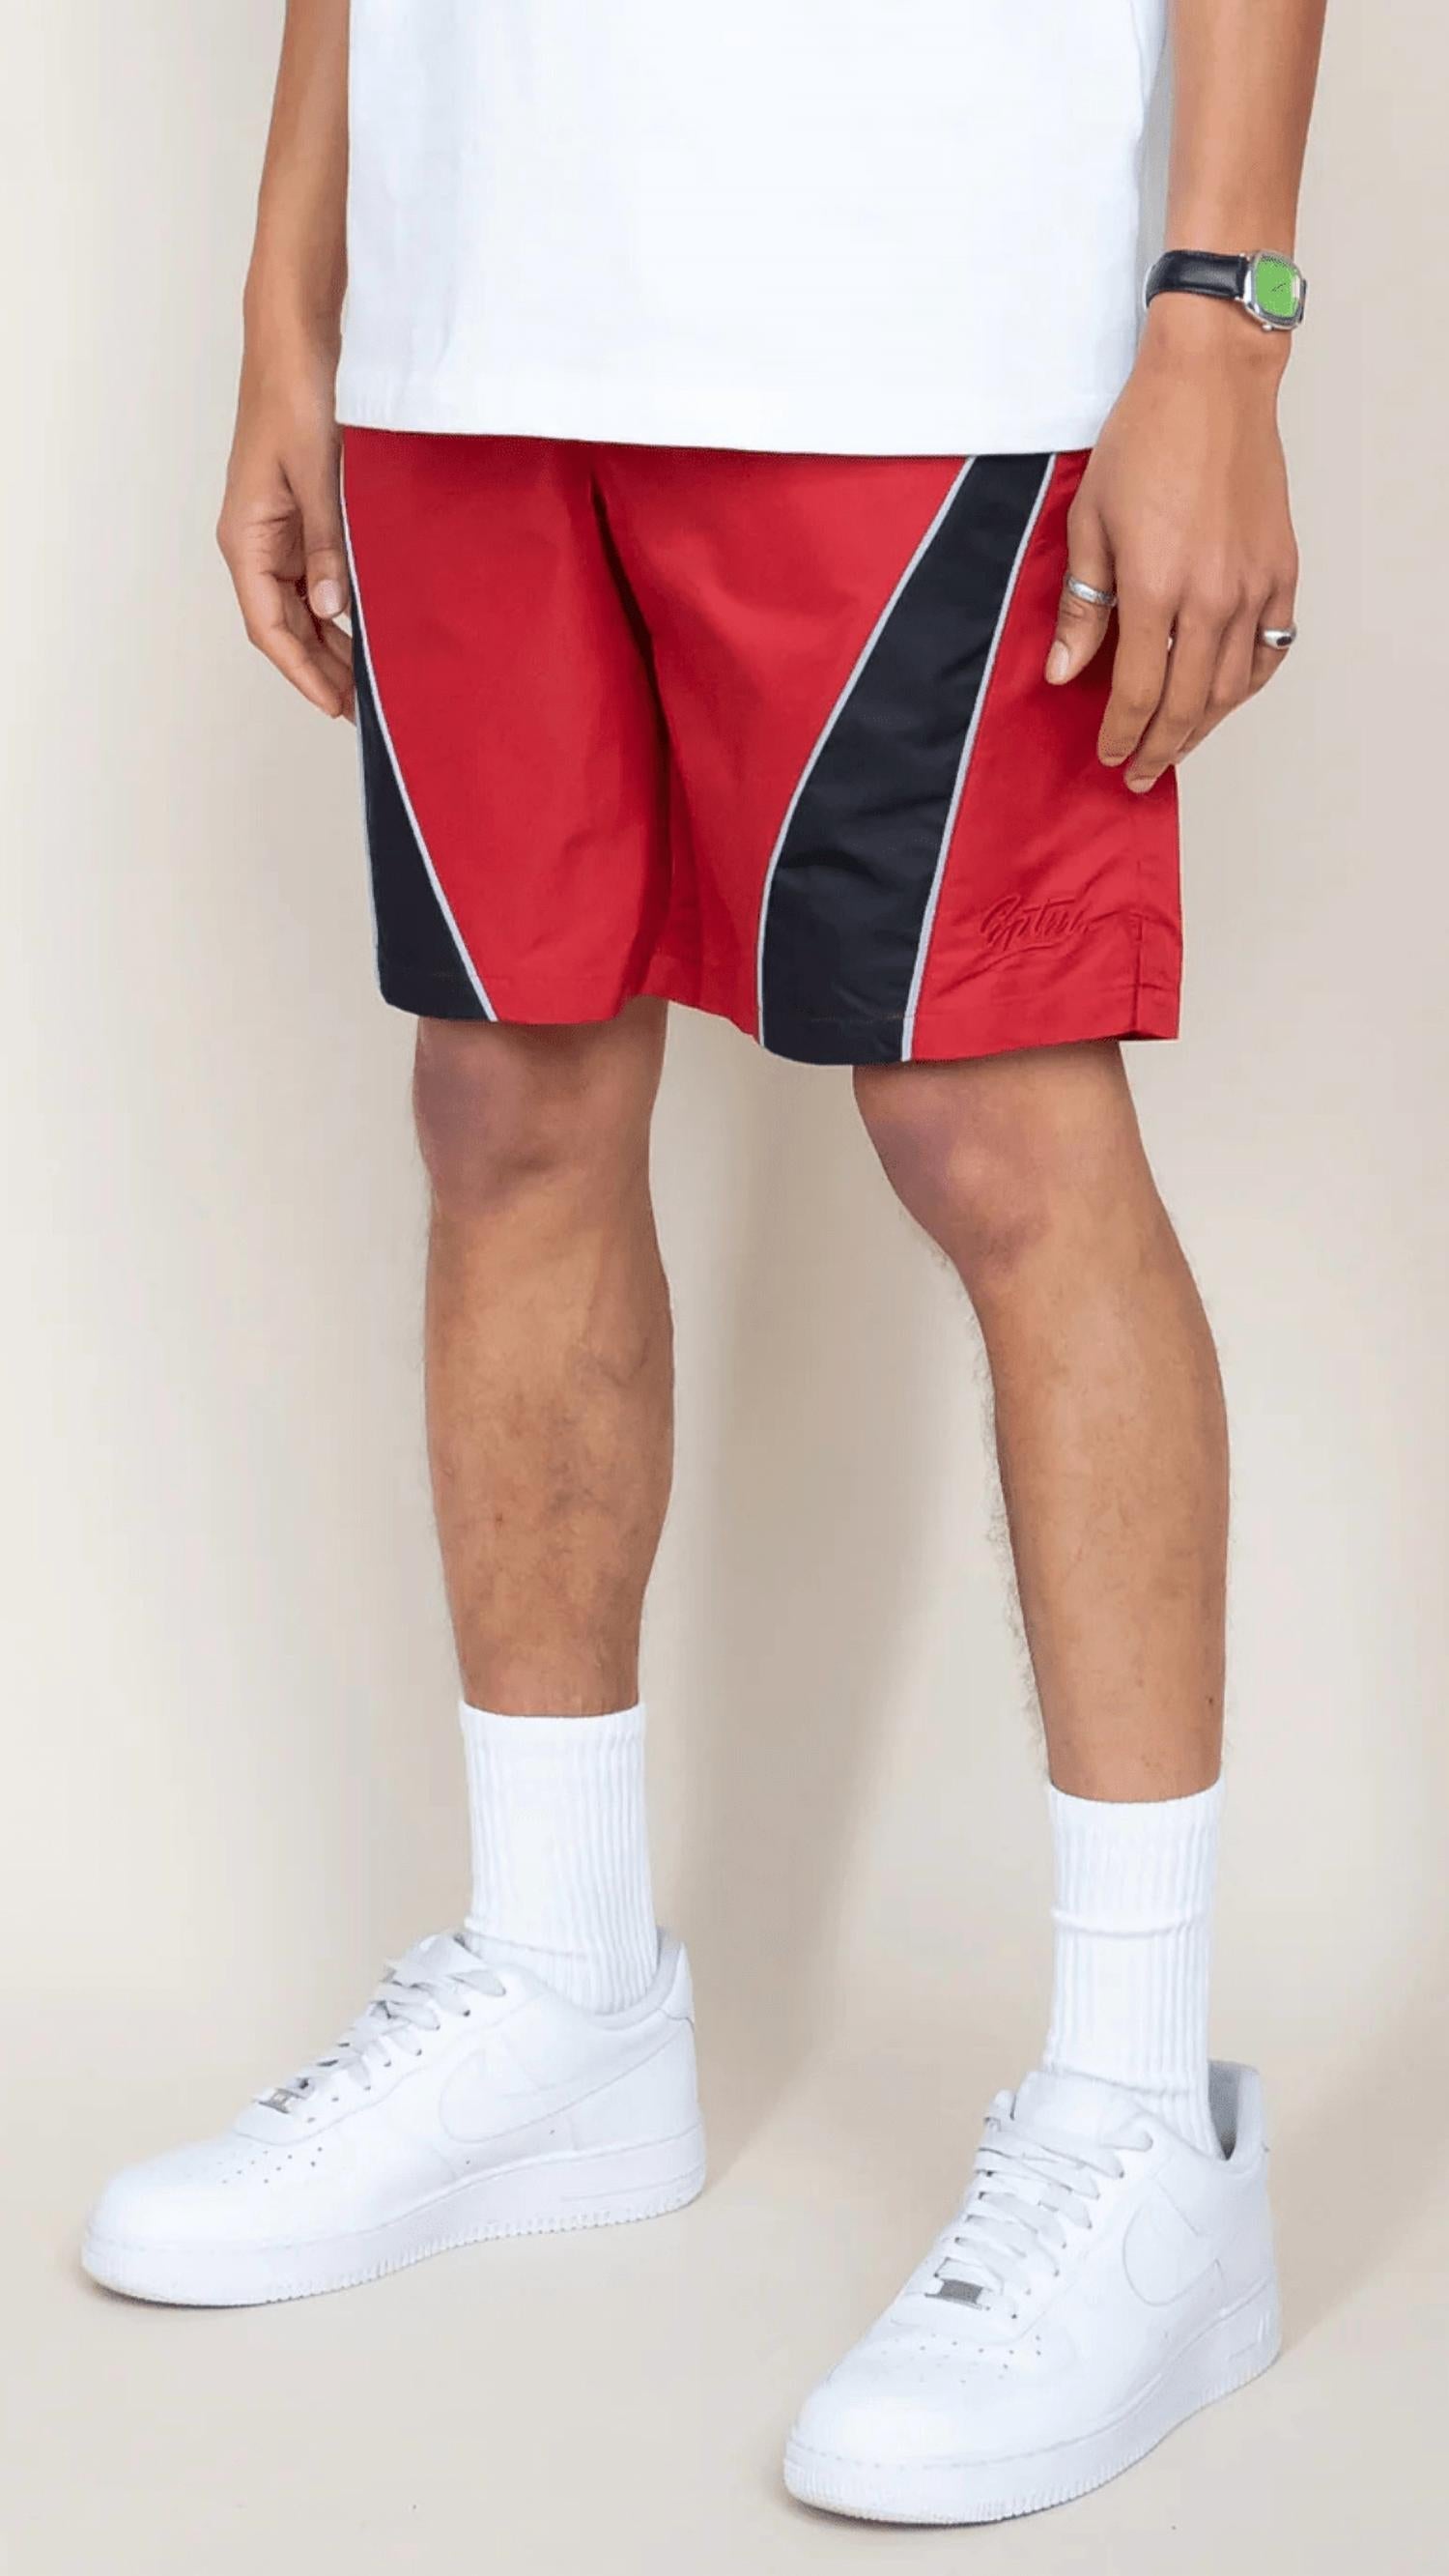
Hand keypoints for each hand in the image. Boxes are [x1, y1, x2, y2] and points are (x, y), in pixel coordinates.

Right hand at [217, 339, 353, 719]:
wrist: (295, 337)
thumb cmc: (294, 392)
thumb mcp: (317, 473)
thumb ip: (326, 544)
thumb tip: (333, 610)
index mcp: (246, 538)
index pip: (270, 627)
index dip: (304, 672)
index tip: (337, 708)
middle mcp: (257, 542)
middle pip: (287, 626)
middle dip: (323, 669)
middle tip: (368, 708)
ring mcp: (278, 531)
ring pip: (303, 608)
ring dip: (332, 643)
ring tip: (373, 680)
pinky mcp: (301, 517)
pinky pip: (317, 577)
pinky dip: (340, 607)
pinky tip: (370, 626)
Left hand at [1046, 299, 1298, 790]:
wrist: (1211, 382)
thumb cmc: (1145, 439)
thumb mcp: (1090, 523)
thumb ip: (1083, 607)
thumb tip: (1067, 671)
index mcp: (1156, 588)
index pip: (1139, 692)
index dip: (1121, 734)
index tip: (1108, 754)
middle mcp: (1213, 596)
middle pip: (1188, 704)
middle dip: (1160, 748)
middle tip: (1140, 774)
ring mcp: (1254, 585)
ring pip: (1233, 686)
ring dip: (1204, 726)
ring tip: (1177, 746)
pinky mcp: (1281, 568)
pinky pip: (1272, 648)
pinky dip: (1249, 682)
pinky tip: (1227, 696)